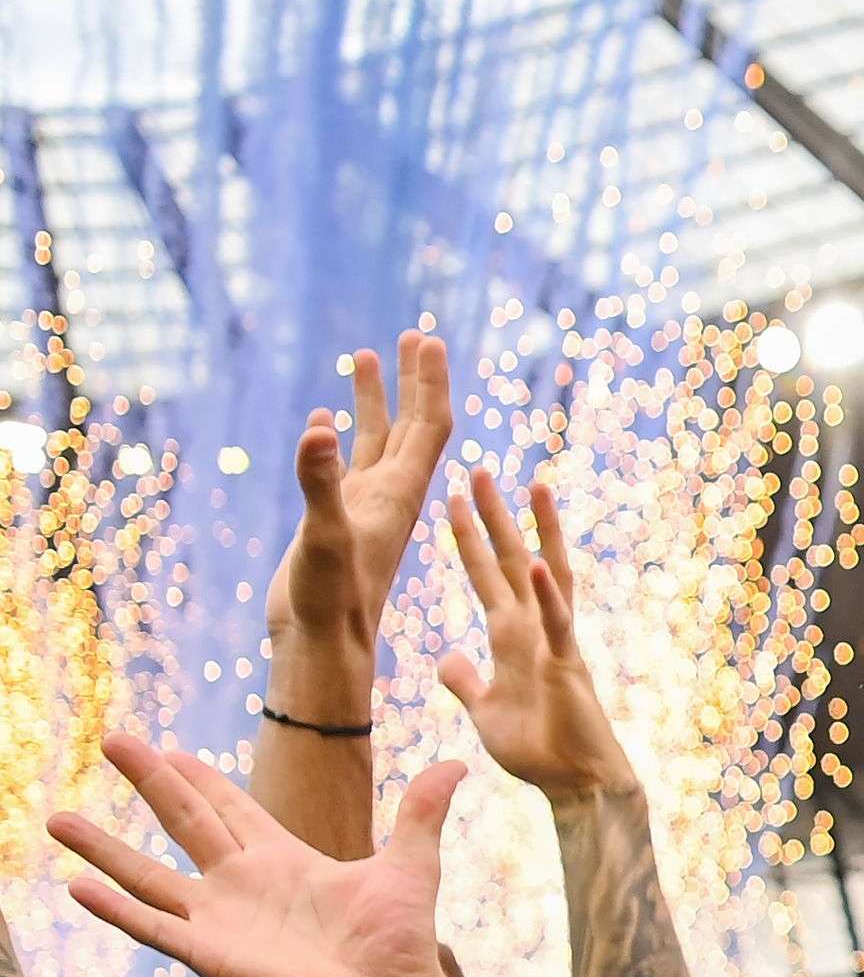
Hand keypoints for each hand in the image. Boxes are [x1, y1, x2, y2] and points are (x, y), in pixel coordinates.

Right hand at [47, 737, 460, 976]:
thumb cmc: (402, 944)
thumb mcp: (409, 865)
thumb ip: (422, 812)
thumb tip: (457, 764)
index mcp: (284, 861)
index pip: (229, 809)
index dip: (200, 780)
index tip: (168, 749)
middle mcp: (243, 886)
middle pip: (184, 821)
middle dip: (150, 782)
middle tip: (114, 739)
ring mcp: (221, 920)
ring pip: (148, 875)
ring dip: (103, 849)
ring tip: (57, 818)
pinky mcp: (210, 955)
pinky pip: (151, 927)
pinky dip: (115, 907)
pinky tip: (76, 886)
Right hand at [270, 329, 457, 647]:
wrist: (321, 644)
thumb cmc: (331, 599)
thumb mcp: (324, 536)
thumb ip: (319, 483)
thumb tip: (320, 427)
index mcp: (400, 493)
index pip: (429, 425)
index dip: (431, 382)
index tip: (430, 340)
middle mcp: (390, 494)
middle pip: (411, 423)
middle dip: (413, 378)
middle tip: (413, 333)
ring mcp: (364, 506)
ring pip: (375, 439)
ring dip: (375, 398)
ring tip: (368, 354)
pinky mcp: (337, 520)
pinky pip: (345, 466)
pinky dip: (338, 436)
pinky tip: (326, 418)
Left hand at [434, 468, 641, 798]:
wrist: (575, 784)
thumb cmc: (537, 750)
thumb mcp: (484, 709)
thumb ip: (464, 679)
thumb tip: (446, 656)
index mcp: (512, 638)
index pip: (488, 576)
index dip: (469, 539)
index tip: (452, 499)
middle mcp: (534, 629)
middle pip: (513, 560)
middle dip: (495, 516)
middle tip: (480, 470)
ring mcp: (554, 642)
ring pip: (546, 574)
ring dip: (537, 530)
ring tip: (531, 486)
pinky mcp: (567, 664)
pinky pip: (557, 622)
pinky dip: (546, 593)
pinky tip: (538, 561)